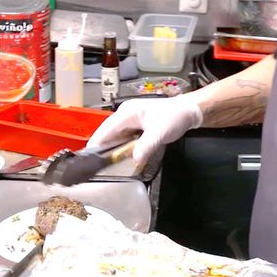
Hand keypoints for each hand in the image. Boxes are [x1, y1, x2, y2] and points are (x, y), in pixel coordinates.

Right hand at [85, 95, 202, 164]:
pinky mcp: (137, 124)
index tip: (87, 159)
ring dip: (111, 148)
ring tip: (104, 164)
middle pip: (107, 133)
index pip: (105, 130)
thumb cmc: (175, 117)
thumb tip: (134, 159)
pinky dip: (121, 146)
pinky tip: (120, 156)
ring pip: (115, 135)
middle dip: (101, 148)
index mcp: (127, 113)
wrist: (189, 110)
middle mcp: (125, 114)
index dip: (95, 144)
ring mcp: (131, 118)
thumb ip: (146, 146)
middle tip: (95, 166)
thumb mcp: (160, 133)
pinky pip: (124, 136)